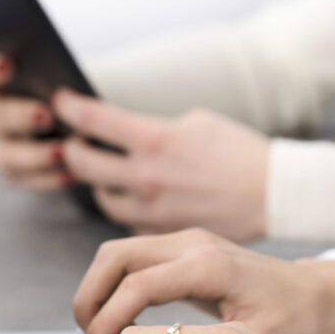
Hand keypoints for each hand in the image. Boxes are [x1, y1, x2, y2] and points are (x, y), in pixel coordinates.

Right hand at [0, 53, 71, 189]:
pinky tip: (72, 174)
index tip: (7, 65)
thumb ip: (48, 77)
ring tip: (63, 152)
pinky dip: (49, 178)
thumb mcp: (50, 78)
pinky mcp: (10, 173)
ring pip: (6, 156)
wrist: (60, 119)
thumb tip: (64, 86)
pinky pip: (26, 180)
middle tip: (45, 115)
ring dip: (35, 155)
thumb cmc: (52, 89)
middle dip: (17, 117)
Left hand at [52, 89, 268, 239]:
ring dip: (98, 185)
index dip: (70, 107)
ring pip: (103, 199)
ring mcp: (152, 208)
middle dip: (71, 150)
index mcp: (155, 139)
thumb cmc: (240, 152)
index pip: (93, 119)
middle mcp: (147, 176)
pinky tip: (138, 199)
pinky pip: (130, 222)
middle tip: (73, 144)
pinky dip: (129, 209)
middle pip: (82, 164)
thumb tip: (126, 132)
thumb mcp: (197, 122)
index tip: (61, 100)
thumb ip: (155, 128)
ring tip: (105, 175)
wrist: (273, 193)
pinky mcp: (163, 232)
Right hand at [73, 227, 334, 333]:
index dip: (105, 321)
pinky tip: (119, 318)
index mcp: (208, 265)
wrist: (317, 293)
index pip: (136, 285)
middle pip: (115, 255)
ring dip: (98, 289)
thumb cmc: (293, 318)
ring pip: (120, 252)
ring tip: (96, 333)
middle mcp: (193, 243)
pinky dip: (116, 284)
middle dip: (89, 298)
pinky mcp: (188, 247)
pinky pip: (136, 257)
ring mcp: (189, 240)